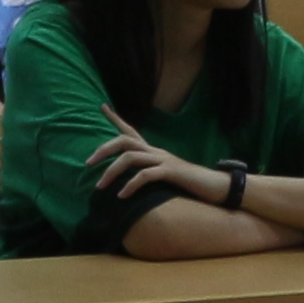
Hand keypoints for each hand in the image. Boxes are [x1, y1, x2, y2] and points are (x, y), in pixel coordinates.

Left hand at [88, 116, 219, 204]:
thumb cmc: (189, 184)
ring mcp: (164, 160)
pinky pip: (146, 175)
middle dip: (103, 149)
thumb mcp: (164, 176)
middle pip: (124, 140)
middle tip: (87, 162)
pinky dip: (131, 185)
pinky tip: (122, 196)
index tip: (102, 106)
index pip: (131, 130)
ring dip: (111, 171)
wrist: (215, 187)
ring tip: (100, 186)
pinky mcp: (172, 172)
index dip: (116, 118)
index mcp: (153, 151)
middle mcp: (156, 152)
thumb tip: (130, 179)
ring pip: (131, 157)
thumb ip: (148, 172)